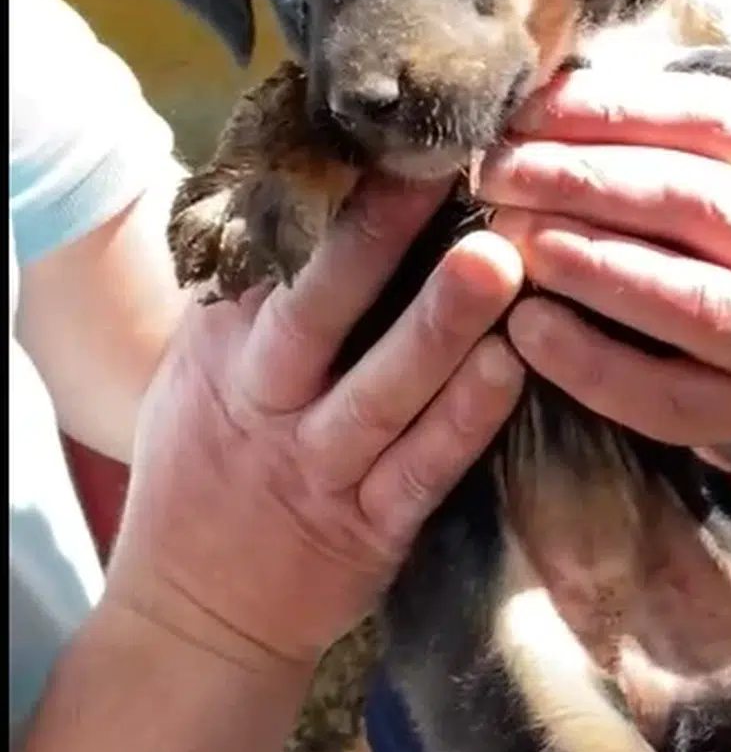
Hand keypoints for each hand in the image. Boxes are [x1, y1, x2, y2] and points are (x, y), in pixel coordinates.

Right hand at [107, 176, 525, 666]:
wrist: (197, 617)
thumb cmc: (211, 467)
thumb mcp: (203, 375)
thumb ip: (255, 296)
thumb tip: (316, 188)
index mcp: (223, 351)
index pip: (272, 258)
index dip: (327, 196)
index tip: (385, 133)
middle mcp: (265, 402)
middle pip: (316, 312)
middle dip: (373, 241)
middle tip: (437, 171)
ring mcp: (318, 468)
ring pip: (380, 391)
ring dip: (440, 326)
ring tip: (500, 261)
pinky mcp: (369, 530)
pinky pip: (422, 470)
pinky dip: (465, 421)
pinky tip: (513, 370)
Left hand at [479, 68, 730, 445]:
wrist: (716, 346)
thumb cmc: (671, 229)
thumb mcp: (664, 157)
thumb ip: (619, 127)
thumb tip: (528, 94)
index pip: (713, 119)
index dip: (614, 110)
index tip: (525, 113)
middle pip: (695, 200)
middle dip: (583, 181)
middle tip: (498, 177)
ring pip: (689, 296)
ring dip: (590, 263)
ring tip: (510, 241)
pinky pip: (666, 392)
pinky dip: (589, 360)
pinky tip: (524, 328)